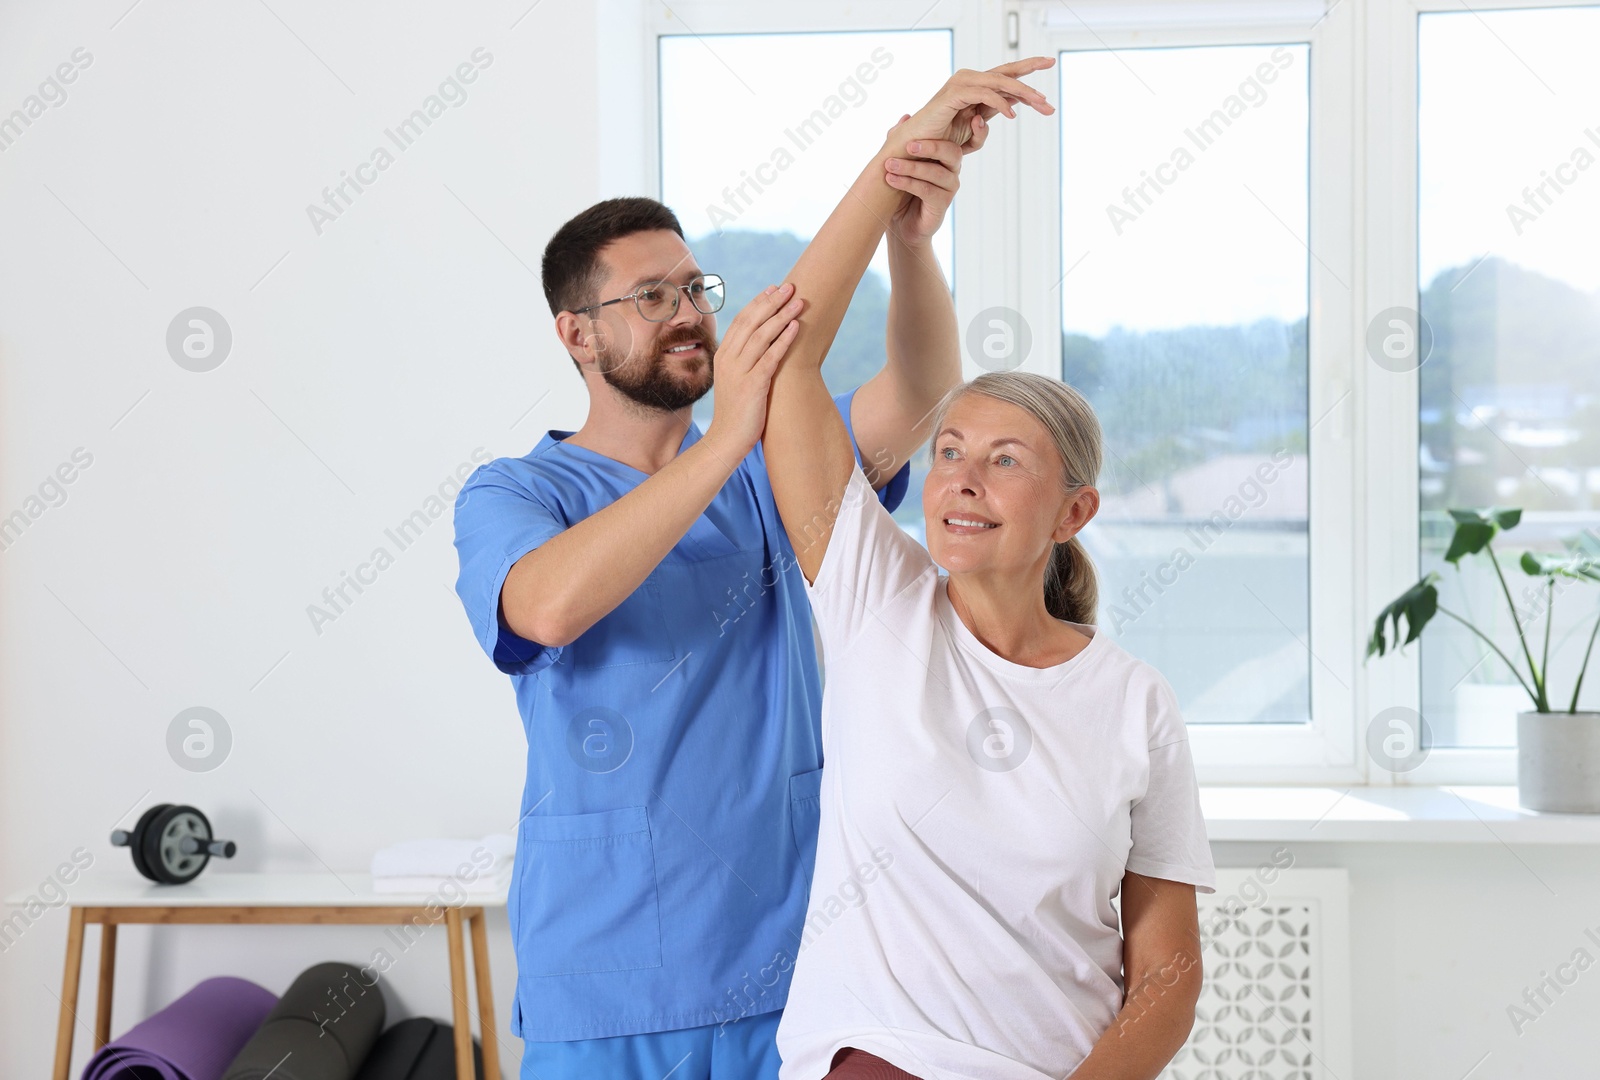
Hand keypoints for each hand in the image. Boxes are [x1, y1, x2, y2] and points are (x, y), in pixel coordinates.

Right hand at [704, 283, 803, 457]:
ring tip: (798, 301)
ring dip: (781, 316)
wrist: (726, 440)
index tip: (773, 289)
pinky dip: (783, 340)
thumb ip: (744, 362)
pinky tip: (795, 327)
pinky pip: (769, 358)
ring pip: (761, 336)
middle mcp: (728, 360)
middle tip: (790, 286)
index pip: (741, 321)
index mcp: (723, 356)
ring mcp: (738, 372)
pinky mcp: (752, 386)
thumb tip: (762, 346)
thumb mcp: (735, 381)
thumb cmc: (736, 412)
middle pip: (750, 322)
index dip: (758, 303)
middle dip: (771, 302)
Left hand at [884, 119, 977, 247]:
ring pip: (936, 172)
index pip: (954, 138)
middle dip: (930, 146)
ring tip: (889, 165)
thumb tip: (905, 118)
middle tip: (908, 145)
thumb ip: (901, 140)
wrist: (899, 224)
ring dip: (911, 167)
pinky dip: (908, 183)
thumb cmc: (901, 190)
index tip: (945, 118)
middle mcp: (951, 170)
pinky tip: (892, 179)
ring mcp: (948, 188)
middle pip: (952, 152)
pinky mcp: (941, 204)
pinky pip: (927, 190)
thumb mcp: (899, 161)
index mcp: (944, 156)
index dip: (958, 130)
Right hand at [890, 57, 1055, 152]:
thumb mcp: (971, 136)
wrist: (914, 151)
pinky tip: (1011, 114)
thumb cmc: (939, 145)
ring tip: (1039, 103)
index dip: (1028, 74)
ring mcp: (961, 85)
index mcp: (975, 90)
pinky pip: (983, 94)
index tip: (1049, 70)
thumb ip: (987, 125)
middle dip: (1030, 72)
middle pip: (1006, 73)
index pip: (1007, 77)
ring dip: (1022, 92)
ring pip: (999, 81)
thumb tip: (1006, 112)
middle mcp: (969, 82)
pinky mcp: (953, 94)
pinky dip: (999, 102)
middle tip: (1051, 72)